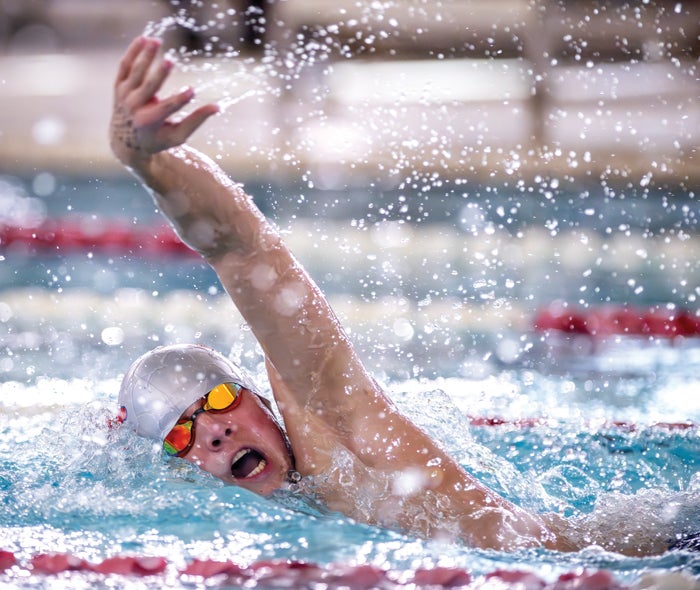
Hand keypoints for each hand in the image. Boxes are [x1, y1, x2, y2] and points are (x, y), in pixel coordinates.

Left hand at [110, 37, 218, 168]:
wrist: (125, 142)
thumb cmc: (158, 139)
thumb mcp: (177, 135)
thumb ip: (196, 121)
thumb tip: (217, 107)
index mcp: (149, 122)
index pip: (167, 108)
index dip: (180, 100)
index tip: (192, 91)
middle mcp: (134, 107)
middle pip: (149, 87)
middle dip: (160, 74)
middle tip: (170, 60)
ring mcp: (124, 95)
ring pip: (136, 72)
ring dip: (146, 56)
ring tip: (157, 41)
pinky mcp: (119, 86)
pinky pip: (125, 66)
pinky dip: (133, 52)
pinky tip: (143, 39)